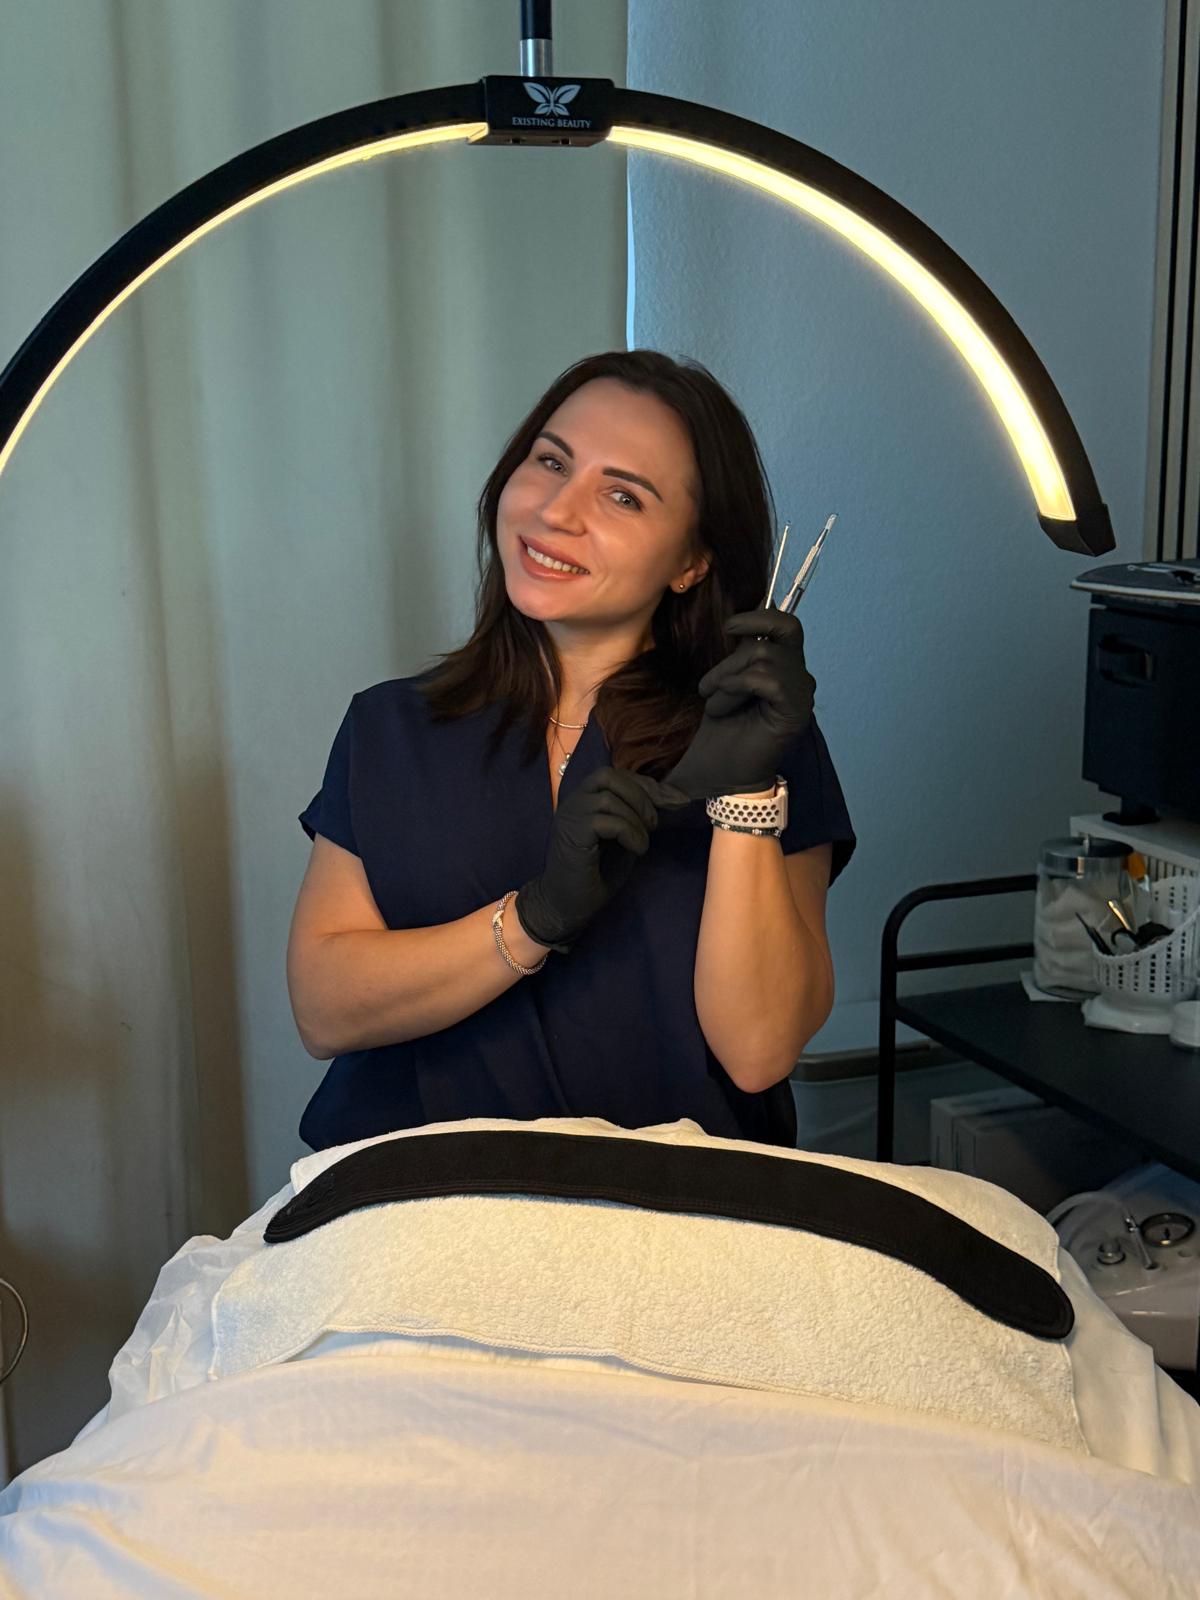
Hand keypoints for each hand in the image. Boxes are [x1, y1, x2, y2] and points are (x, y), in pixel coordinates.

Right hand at [515, 766, 688, 951]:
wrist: (566, 905)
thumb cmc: (595, 876)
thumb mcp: (623, 840)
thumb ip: (636, 818)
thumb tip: (668, 799)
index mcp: (585, 800)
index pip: (616, 776)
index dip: (647, 785)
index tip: (674, 800)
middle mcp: (574, 802)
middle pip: (609, 775)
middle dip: (640, 795)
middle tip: (654, 824)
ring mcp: (570, 816)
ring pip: (609, 797)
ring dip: (635, 819)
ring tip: (642, 842)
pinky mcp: (572, 833)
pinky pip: (606, 820)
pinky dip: (629, 833)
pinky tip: (636, 850)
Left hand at [664, 607, 814, 800]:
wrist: (720, 776)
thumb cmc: (723, 734)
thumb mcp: (728, 680)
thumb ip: (744, 651)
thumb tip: (754, 609)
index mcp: (786, 669)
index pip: (787, 626)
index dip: (762, 615)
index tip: (729, 627)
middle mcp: (800, 679)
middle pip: (779, 634)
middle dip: (734, 656)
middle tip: (706, 685)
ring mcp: (801, 694)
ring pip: (765, 656)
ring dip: (727, 678)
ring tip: (712, 703)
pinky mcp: (796, 710)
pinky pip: (766, 679)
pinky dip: (735, 688)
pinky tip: (720, 709)